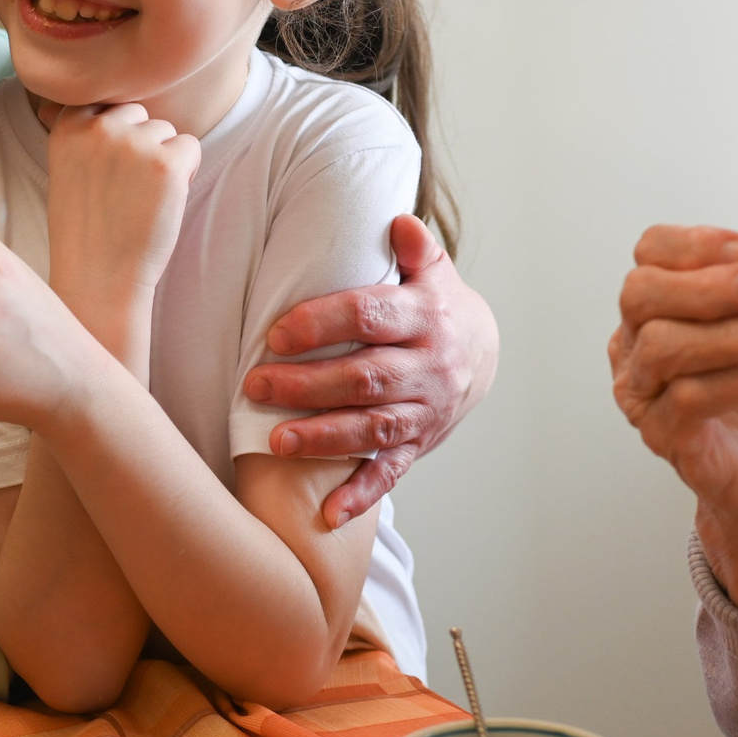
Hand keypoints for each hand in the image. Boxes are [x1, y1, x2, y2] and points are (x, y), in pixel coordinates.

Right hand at [42, 103, 198, 323]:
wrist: (98, 278)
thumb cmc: (85, 229)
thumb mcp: (66, 170)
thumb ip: (81, 135)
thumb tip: (85, 107)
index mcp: (68, 126)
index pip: (105, 103)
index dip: (114, 136)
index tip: (106, 172)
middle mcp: (99, 127)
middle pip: (138, 113)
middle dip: (140, 144)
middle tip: (126, 189)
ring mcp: (134, 143)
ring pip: (165, 130)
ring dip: (162, 159)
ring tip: (141, 198)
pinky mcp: (167, 163)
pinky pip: (191, 146)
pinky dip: (186, 171)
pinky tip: (163, 200)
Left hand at [244, 215, 497, 526]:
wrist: (482, 355)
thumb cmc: (435, 307)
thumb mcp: (432, 273)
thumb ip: (415, 249)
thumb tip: (400, 222)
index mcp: (428, 317)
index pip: (370, 317)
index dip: (323, 324)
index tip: (276, 333)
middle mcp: (430, 368)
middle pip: (365, 377)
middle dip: (308, 384)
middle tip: (255, 385)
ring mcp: (425, 412)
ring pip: (372, 427)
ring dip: (324, 437)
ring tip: (276, 442)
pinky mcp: (418, 445)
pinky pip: (390, 473)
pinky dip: (360, 496)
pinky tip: (328, 514)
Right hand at [608, 226, 737, 610]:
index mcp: (656, 306)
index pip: (650, 253)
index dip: (693, 243)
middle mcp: (634, 345)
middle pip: (641, 294)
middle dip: (706, 285)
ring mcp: (640, 393)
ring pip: (663, 346)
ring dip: (735, 336)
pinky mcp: (663, 436)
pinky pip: (687, 399)